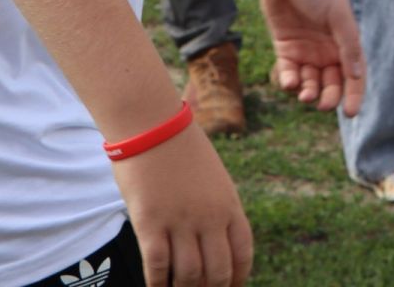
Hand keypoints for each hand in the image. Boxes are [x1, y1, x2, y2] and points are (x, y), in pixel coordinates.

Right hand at [114, 126, 252, 286]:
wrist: (152, 123)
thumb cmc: (181, 148)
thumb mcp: (214, 178)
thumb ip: (218, 209)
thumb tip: (215, 241)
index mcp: (229, 205)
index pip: (242, 254)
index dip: (237, 279)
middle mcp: (209, 217)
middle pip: (217, 272)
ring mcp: (180, 221)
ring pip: (189, 275)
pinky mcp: (150, 222)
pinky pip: (157, 266)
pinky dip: (158, 285)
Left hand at [257, 0, 365, 115]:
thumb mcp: (338, 16)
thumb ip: (348, 45)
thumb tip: (356, 75)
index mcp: (345, 43)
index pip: (353, 75)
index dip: (354, 95)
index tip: (352, 113)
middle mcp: (327, 51)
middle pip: (331, 83)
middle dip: (329, 96)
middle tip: (324, 105)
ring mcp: (306, 52)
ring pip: (310, 82)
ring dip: (309, 91)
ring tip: (305, 95)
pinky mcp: (286, 50)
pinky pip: (289, 73)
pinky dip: (289, 81)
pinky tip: (289, 82)